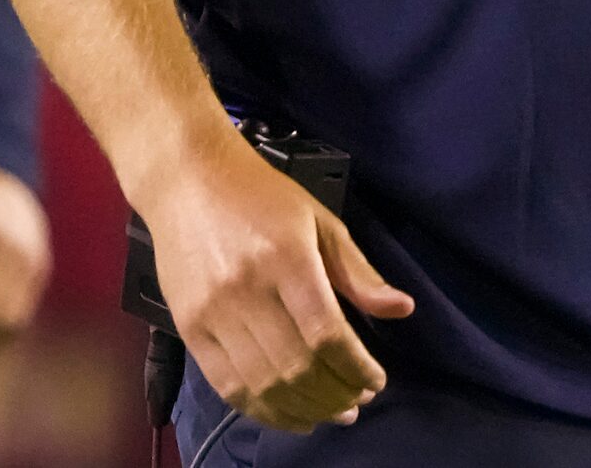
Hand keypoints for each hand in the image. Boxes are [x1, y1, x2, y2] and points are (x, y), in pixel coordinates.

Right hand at [135, 131, 414, 434]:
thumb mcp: (319, 221)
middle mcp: (246, 289)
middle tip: (358, 400)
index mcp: (286, 258)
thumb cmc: (260, 196)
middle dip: (336, 395)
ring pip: (264, 384)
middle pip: (298, 367)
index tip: (376, 380)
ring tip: (330, 412)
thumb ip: (358, 272)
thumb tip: (402, 309)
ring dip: (304, 410)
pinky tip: (288, 413)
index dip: (357, 369)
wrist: (188, 178)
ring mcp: (212, 311)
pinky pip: (227, 385)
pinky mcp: (188, 326)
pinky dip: (262, 409)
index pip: (327, 334)